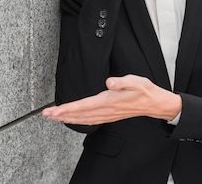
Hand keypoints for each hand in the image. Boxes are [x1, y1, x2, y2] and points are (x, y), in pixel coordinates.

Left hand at [42, 75, 181, 124]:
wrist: (155, 104)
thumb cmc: (145, 90)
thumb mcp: (136, 81)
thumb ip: (122, 81)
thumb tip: (110, 81)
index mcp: (109, 101)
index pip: (83, 106)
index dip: (67, 108)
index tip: (54, 110)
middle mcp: (106, 110)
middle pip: (79, 115)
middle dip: (61, 115)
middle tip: (46, 115)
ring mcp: (107, 115)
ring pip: (83, 119)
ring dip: (67, 118)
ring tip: (53, 117)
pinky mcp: (109, 116)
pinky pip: (90, 121)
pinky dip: (78, 121)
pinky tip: (72, 119)